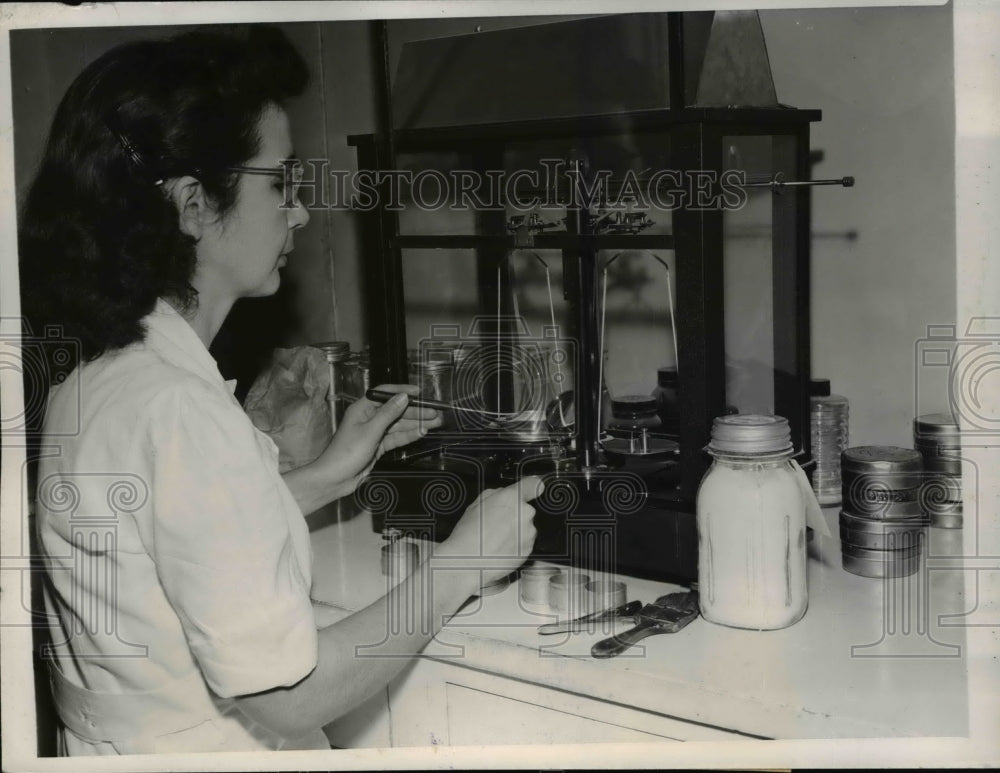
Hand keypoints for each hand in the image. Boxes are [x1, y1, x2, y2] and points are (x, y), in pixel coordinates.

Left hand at [318, 384, 440, 496]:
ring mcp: (374, 433)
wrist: (335, 479)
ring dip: (416, 423)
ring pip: (399, 425)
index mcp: (362, 409)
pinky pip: (396, 438)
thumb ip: (388, 414)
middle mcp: (369, 418)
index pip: (384, 394)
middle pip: (396, 411)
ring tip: (436, 422)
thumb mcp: (370, 431)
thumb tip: (403, 397)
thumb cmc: (347, 452)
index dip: (402, 391)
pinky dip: (409, 435)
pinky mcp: (378, 446)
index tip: (420, 393)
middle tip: (436, 413)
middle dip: (416, 411)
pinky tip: (422, 432)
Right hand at [436, 476, 544, 587]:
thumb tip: (503, 494)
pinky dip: (515, 545)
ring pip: (525, 527)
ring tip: (495, 538)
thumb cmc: (469, 535)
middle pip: (525, 510)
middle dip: (514, 515)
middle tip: (496, 523)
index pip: (533, 485)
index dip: (532, 486)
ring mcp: (528, 533)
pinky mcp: (529, 550)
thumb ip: (495, 494)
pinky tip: (499, 548)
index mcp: (512, 498)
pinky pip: (524, 543)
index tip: (533, 488)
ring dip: (515, 531)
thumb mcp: (475, 504)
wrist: (469, 563)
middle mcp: (524, 514)